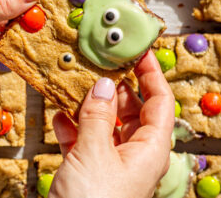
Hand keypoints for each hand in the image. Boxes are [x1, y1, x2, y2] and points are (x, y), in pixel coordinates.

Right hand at [51, 50, 174, 197]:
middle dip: (113, 87)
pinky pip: (86, 138)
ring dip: (89, 105)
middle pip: (130, 108)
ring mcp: (112, 160)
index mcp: (149, 149)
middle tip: (97, 65)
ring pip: (105, 121)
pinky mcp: (91, 168)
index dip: (152, 74)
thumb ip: (98, 117)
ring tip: (74, 86)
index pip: (160, 101)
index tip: (139, 51)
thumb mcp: (94, 155)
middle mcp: (134, 152)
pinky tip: (59, 115)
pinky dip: (74, 125)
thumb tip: (105, 84)